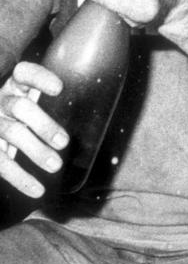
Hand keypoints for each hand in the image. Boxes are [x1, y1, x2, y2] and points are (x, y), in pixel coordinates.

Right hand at [0, 61, 68, 196]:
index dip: (39, 78)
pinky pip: (1, 162)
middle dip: (42, 124)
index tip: (59, 88)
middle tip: (64, 142)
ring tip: (56, 165)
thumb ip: (57, 102)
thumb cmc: (25, 112)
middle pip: (20, 107)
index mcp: (15, 84)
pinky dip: (20, 178)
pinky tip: (37, 190)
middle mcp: (1, 100)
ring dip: (35, 151)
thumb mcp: (33, 99)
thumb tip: (101, 113)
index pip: (24, 73)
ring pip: (12, 133)